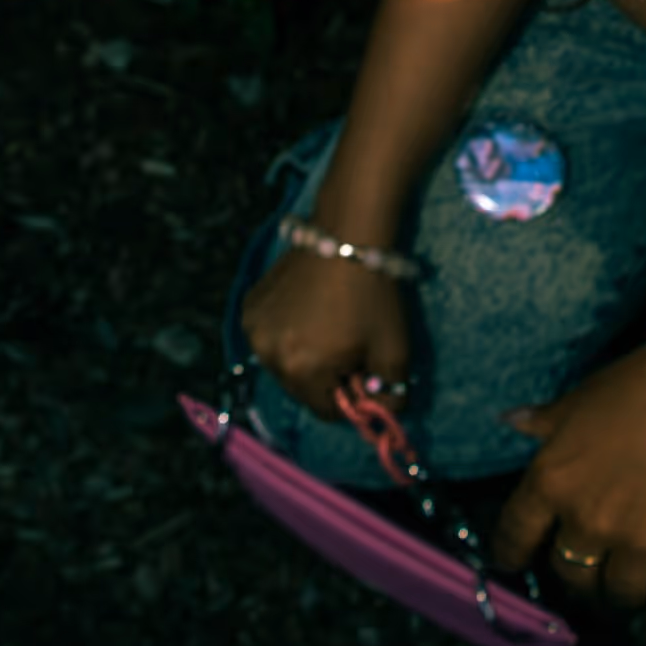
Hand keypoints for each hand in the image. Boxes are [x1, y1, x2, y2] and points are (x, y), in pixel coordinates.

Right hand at [240, 247, 410, 421]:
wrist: (349, 233)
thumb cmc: (374, 293)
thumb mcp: (395, 348)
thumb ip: (392, 391)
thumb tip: (387, 413)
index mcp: (303, 371)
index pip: (326, 411)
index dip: (349, 396)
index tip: (362, 369)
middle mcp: (270, 356)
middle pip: (302, 389)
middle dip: (326, 376)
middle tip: (348, 343)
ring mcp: (255, 329)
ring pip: (284, 363)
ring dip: (303, 355)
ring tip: (328, 323)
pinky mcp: (250, 307)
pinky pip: (270, 336)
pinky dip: (287, 332)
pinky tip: (307, 309)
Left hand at [489, 318, 645, 617]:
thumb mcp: (592, 391)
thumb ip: (552, 420)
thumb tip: (513, 422)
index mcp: (556, 478)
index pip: (515, 535)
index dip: (512, 551)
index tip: (517, 560)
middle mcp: (590, 520)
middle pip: (572, 574)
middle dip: (582, 572)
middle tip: (598, 562)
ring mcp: (642, 543)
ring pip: (622, 595)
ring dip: (628, 588)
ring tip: (641, 576)